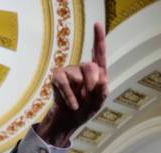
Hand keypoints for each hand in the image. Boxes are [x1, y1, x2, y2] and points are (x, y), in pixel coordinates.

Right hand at [38, 22, 107, 145]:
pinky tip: (73, 105)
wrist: (70, 119)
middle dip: (92, 83)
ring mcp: (70, 71)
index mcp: (97, 72)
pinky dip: (70, 96)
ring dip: (80, 93)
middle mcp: (83, 68)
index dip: (98, 38)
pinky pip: (64, 83)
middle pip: (90, 67)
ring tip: (80, 101)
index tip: (97, 24)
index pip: (99, 53)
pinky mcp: (58, 77)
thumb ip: (102, 92)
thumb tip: (102, 79)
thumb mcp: (98, 103)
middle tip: (89, 95)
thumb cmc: (86, 108)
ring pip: (78, 77)